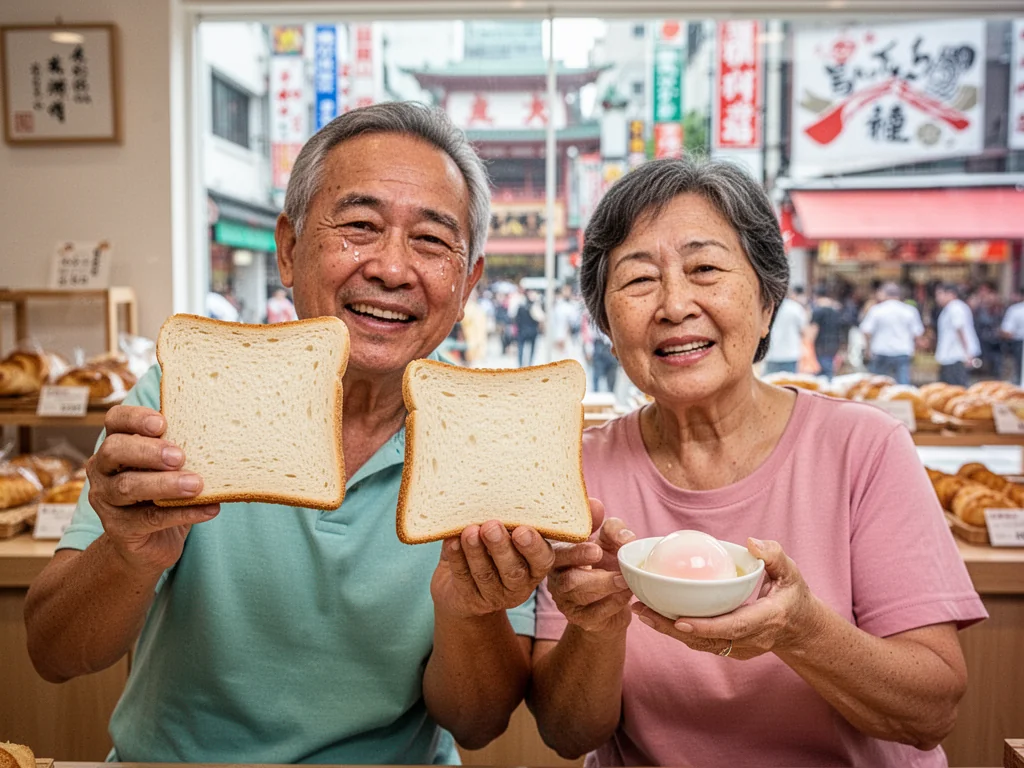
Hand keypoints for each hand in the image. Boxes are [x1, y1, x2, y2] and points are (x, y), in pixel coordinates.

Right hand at [86, 405, 219, 575]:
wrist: (150, 543)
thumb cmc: (164, 493)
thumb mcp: (170, 468)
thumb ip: (181, 451)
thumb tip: (222, 438)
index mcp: (116, 444)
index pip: (115, 420)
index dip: (135, 418)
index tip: (162, 423)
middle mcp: (102, 469)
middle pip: (114, 450)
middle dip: (148, 451)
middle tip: (179, 457)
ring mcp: (106, 499)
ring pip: (128, 486)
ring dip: (165, 484)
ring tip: (196, 484)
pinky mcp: (119, 528)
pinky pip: (149, 518)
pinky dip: (182, 513)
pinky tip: (209, 509)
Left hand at [431, 520, 555, 619]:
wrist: (459, 587)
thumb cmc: (488, 549)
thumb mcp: (503, 535)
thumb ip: (506, 521)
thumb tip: (498, 488)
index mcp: (534, 565)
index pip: (542, 559)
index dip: (533, 547)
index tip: (522, 530)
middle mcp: (519, 584)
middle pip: (513, 569)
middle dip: (501, 547)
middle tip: (491, 526)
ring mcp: (494, 595)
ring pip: (486, 575)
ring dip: (477, 552)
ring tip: (469, 531)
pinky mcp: (470, 600)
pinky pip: (463, 579)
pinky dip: (457, 559)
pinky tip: (452, 542)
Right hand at [547, 501, 636, 635]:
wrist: (612, 603)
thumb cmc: (605, 564)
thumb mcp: (608, 541)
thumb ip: (610, 527)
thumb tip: (607, 515)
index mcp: (558, 552)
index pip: (552, 546)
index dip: (564, 544)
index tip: (588, 542)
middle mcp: (555, 576)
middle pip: (561, 568)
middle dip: (578, 558)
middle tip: (598, 552)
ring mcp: (565, 599)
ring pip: (576, 590)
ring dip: (602, 583)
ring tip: (624, 578)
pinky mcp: (580, 618)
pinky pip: (593, 612)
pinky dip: (612, 603)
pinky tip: (626, 595)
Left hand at [631, 538, 823, 659]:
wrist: (800, 629)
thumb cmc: (793, 595)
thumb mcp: (791, 571)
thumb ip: (773, 555)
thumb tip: (751, 542)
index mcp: (767, 619)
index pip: (734, 627)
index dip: (706, 626)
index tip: (678, 620)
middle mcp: (751, 639)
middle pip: (707, 639)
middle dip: (672, 629)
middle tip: (642, 611)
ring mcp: (740, 649)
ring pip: (699, 644)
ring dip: (668, 631)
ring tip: (641, 612)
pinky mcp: (730, 650)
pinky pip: (701, 643)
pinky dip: (677, 632)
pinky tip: (656, 616)